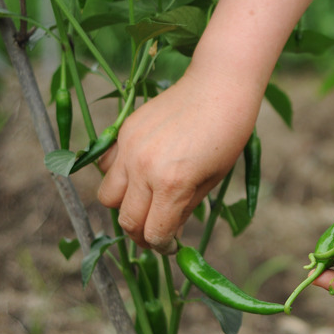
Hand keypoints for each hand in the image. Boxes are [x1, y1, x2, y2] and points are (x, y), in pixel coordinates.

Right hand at [97, 70, 259, 253]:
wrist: (219, 88)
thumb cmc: (228, 136)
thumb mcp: (212, 180)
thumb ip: (184, 209)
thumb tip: (168, 232)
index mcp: (173, 185)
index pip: (153, 233)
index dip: (163, 246)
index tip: (171, 246)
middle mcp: (144, 169)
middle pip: (127, 220)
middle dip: (142, 233)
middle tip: (158, 230)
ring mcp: (129, 149)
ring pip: (108, 197)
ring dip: (125, 206)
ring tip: (147, 202)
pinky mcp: (123, 132)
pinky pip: (106, 166)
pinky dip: (117, 176)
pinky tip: (139, 173)